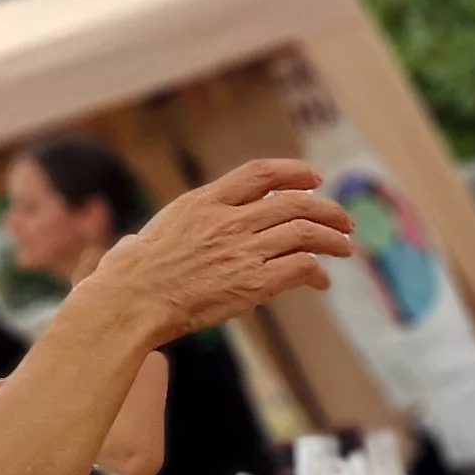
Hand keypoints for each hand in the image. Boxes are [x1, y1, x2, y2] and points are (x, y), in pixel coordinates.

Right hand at [79, 160, 355, 341]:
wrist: (130, 302)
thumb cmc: (129, 274)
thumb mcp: (152, 232)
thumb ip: (174, 230)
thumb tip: (142, 244)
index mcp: (204, 202)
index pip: (260, 173)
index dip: (293, 172)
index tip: (313, 178)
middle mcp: (228, 220)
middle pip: (295, 203)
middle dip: (327, 209)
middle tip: (344, 220)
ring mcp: (242, 250)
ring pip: (305, 233)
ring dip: (333, 240)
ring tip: (345, 247)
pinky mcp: (252, 283)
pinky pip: (299, 268)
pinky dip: (316, 272)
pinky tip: (321, 281)